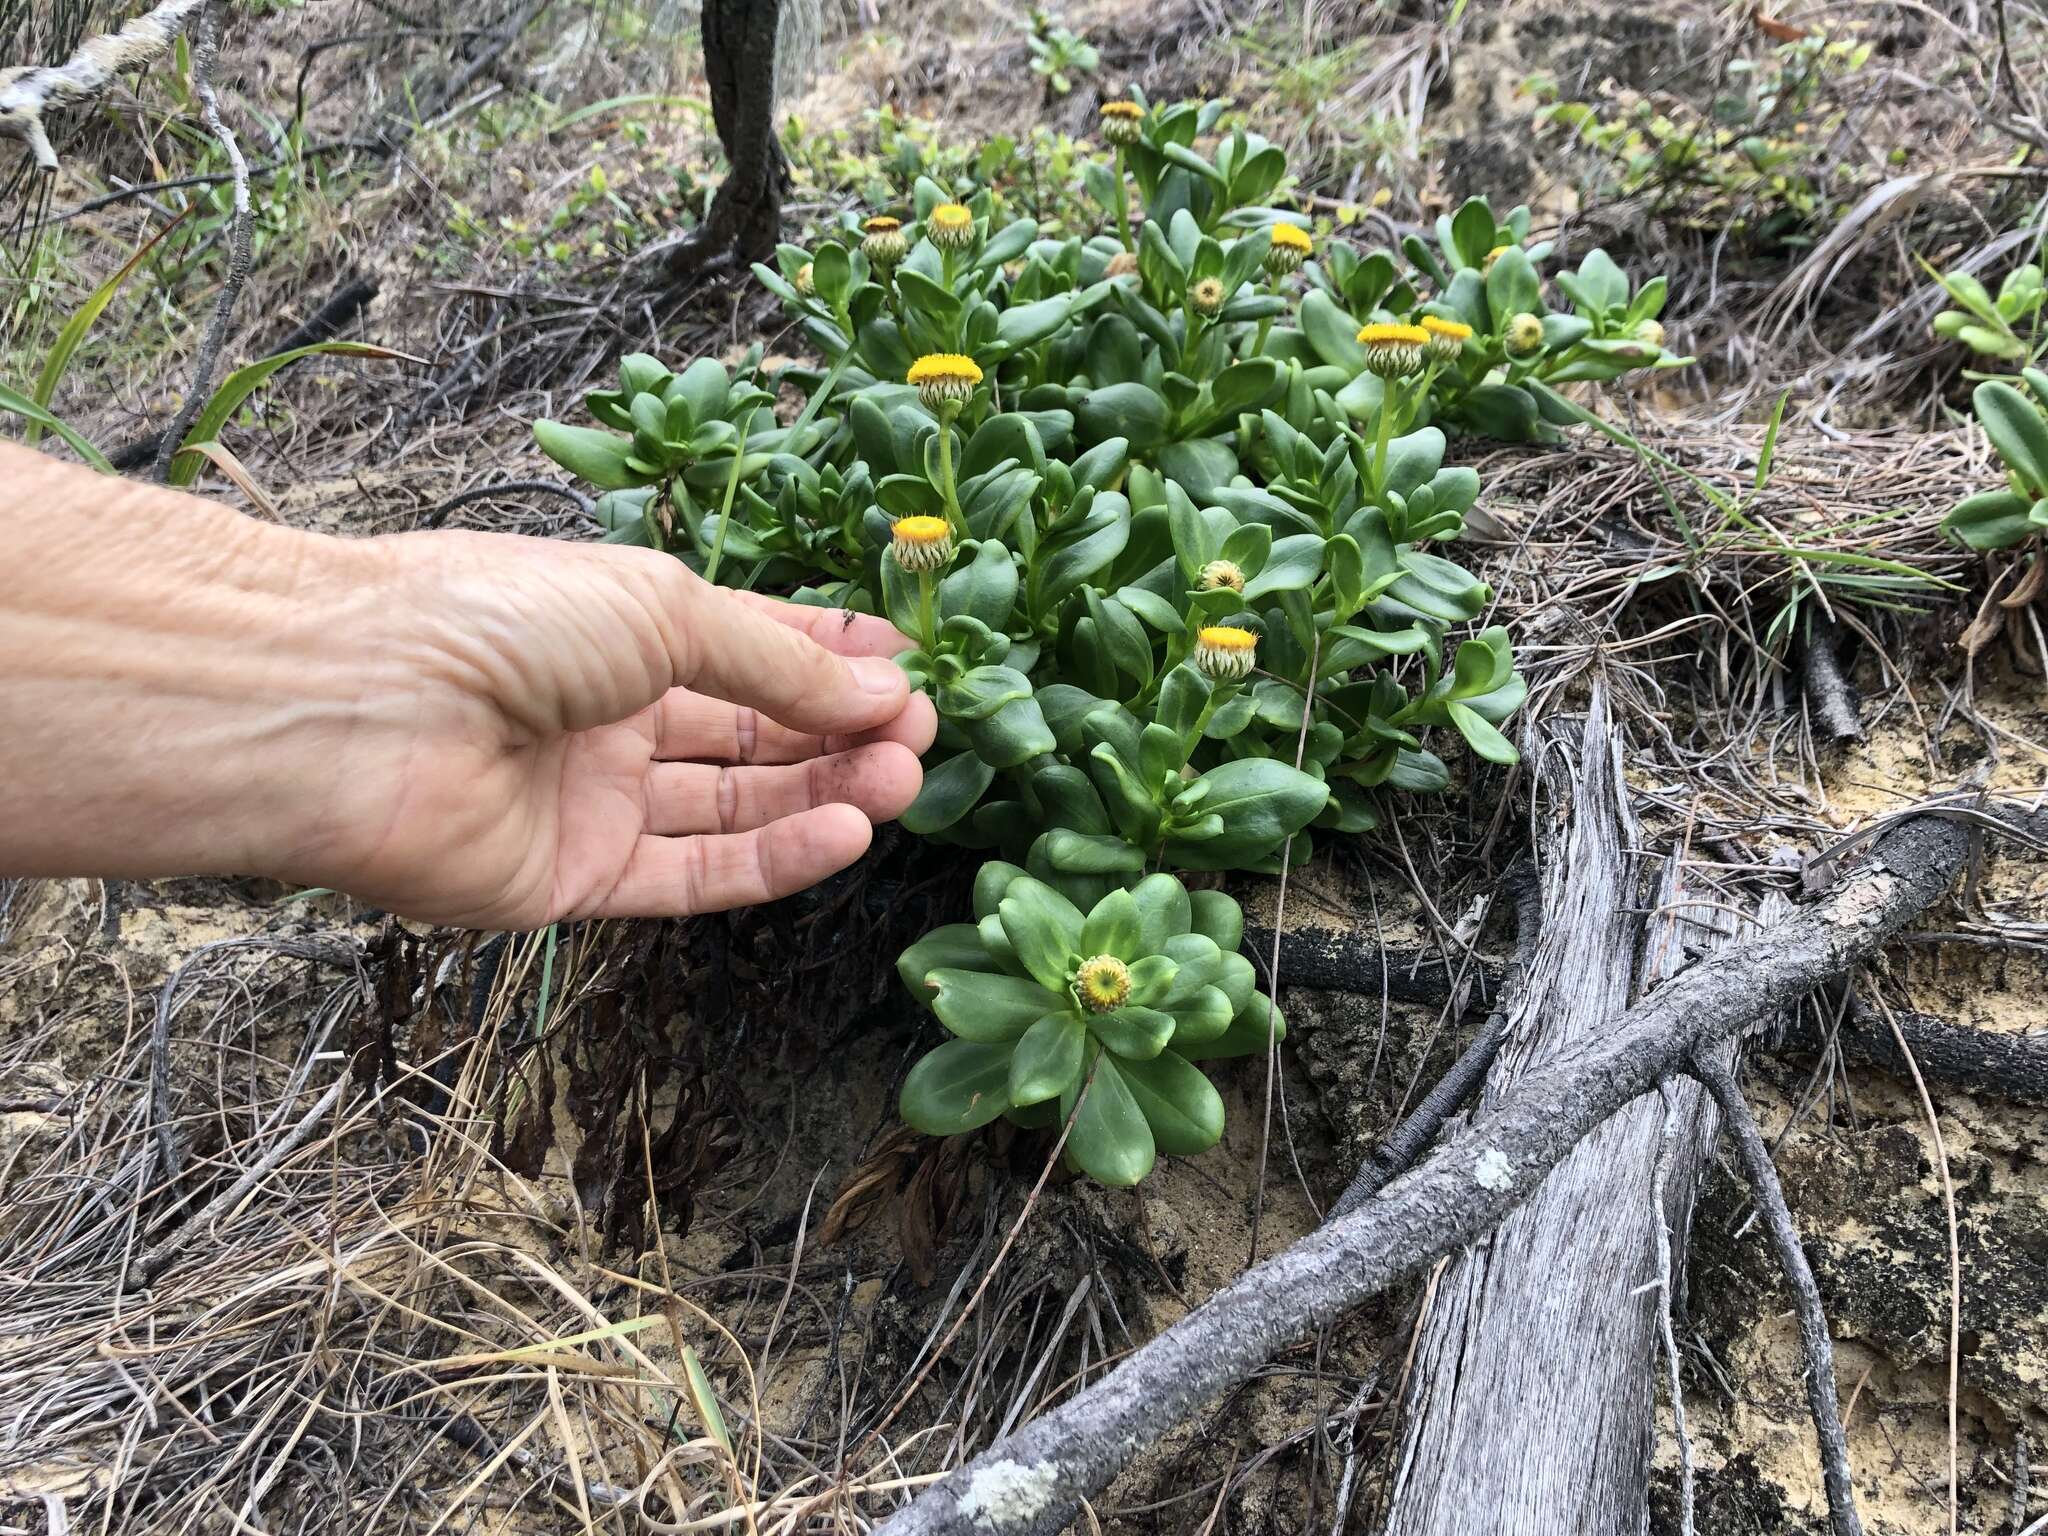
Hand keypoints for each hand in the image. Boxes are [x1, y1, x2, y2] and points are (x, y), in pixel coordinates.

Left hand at [296, 531, 935, 928]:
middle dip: (842, 730)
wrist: (358, 707)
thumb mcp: (663, 607)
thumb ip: (777, 658)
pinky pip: (693, 875)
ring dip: (824, 792)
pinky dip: (774, 859)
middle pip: (751, 731)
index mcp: (618, 628)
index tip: (913, 669)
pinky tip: (845, 834)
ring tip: (905, 781)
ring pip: (732, 805)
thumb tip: (882, 688)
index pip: (750, 646)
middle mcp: (607, 713)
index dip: (833, 657)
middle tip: (925, 736)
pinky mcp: (576, 880)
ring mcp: (592, 800)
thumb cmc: (499, 619)